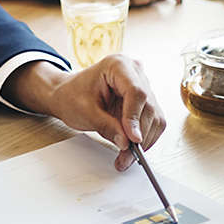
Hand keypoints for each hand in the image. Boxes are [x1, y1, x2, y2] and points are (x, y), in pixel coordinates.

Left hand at [2, 56, 165, 170]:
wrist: (68, 95)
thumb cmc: (72, 96)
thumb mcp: (84, 112)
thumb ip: (106, 126)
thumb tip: (126, 142)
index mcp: (118, 65)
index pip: (136, 92)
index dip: (135, 117)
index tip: (132, 139)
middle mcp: (135, 73)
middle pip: (148, 106)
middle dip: (139, 135)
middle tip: (125, 156)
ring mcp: (142, 86)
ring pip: (155, 117)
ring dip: (143, 140)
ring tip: (125, 157)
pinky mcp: (144, 102)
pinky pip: (153, 122)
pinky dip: (144, 138)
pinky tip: (130, 149)